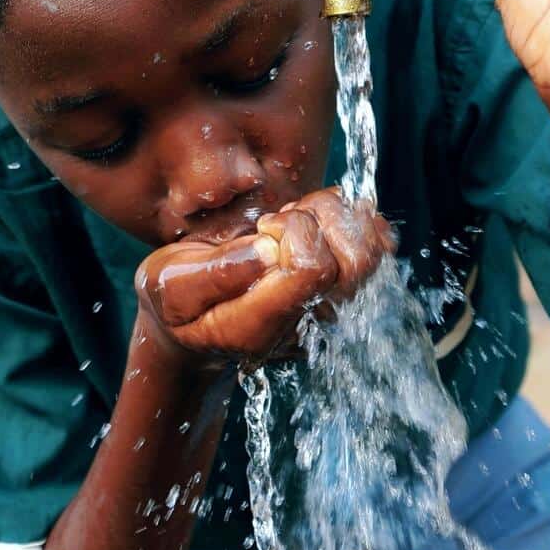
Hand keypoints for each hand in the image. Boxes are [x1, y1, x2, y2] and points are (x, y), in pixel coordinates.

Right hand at [135, 188, 393, 364]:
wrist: (194, 331)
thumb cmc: (178, 303)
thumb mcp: (169, 285)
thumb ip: (216, 273)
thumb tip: (269, 249)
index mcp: (261, 327)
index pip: (314, 270)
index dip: (295, 231)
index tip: (264, 227)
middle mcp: (306, 326)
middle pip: (355, 261)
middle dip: (319, 217)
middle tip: (280, 220)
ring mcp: (330, 314)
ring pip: (373, 253)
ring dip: (336, 218)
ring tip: (297, 220)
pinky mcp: (344, 296)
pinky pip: (380, 251)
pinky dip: (357, 221)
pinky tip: (320, 220)